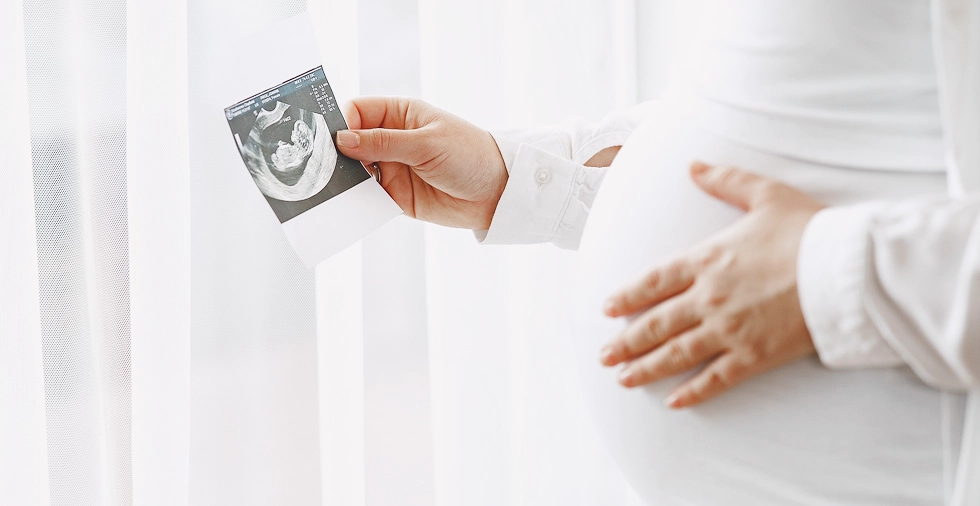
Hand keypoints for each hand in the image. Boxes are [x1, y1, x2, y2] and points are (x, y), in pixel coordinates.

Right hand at [336, 97, 507, 229]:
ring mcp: (392, 167)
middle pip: (350, 142)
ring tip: (332, 188)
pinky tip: (348, 204)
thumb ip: (384, 142)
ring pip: (354, 171)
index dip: (341, 122)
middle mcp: (391, 139)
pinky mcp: (395, 195)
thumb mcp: (426, 144)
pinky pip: (367, 196)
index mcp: (400, 114)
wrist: (497, 193)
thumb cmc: (470, 155)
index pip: (357, 111)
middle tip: (323, 166)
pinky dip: (357, 200)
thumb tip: (342, 140)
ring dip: (344, 178)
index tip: (330, 139)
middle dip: (336, 153)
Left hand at [599, 162, 825, 408]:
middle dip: (626, 341)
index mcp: (707, 260)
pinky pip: (715, 378)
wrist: (847, 269)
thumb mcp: (765, 194)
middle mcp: (709, 297)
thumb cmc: (809, 230)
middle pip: (656, 324)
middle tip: (604, 355)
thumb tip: (694, 165)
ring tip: (623, 379)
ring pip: (676, 354)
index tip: (607, 308)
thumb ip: (725, 180)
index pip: (653, 281)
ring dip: (646, 368)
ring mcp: (729, 329)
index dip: (626, 297)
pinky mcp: (754, 355)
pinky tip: (674, 402)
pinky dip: (693, 392)